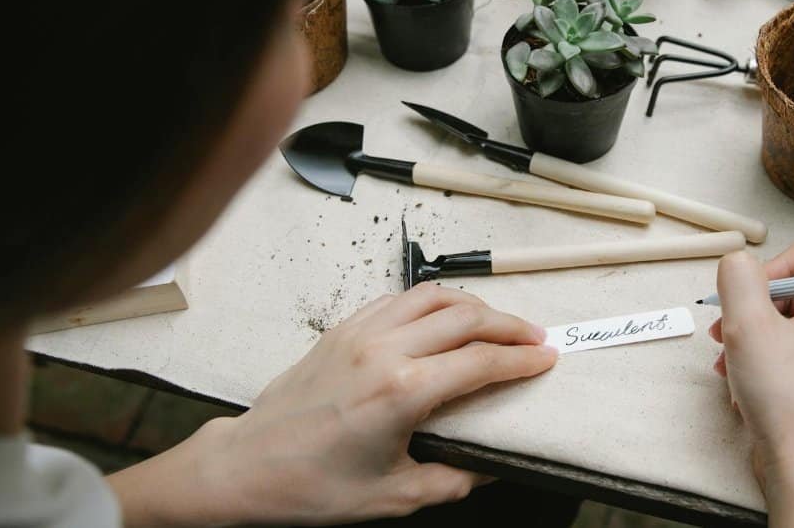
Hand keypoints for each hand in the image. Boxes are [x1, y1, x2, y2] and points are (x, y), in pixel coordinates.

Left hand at [108, 283, 556, 526]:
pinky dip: (430, 302)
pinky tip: (443, 317)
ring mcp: (360, 333)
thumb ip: (455, 479)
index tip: (547, 359)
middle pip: (465, 317)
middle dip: (509, 324)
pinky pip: (398, 300)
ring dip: (473, 304)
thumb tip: (494, 466)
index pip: (481, 362)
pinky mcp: (341, 329)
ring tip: (497, 321)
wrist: (246, 467)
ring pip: (432, 296)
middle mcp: (384, 350)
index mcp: (403, 392)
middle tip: (535, 337)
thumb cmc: (314, 487)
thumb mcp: (396, 497)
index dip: (521, 359)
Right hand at [710, 229, 793, 527]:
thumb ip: (738, 277)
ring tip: (732, 359)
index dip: (774, 266)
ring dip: (757, 333)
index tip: (751, 298)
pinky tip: (746, 379)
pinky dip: (771, 356)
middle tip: (729, 329)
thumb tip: (737, 261)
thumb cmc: (793, 409)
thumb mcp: (748, 326)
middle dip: (759, 305)